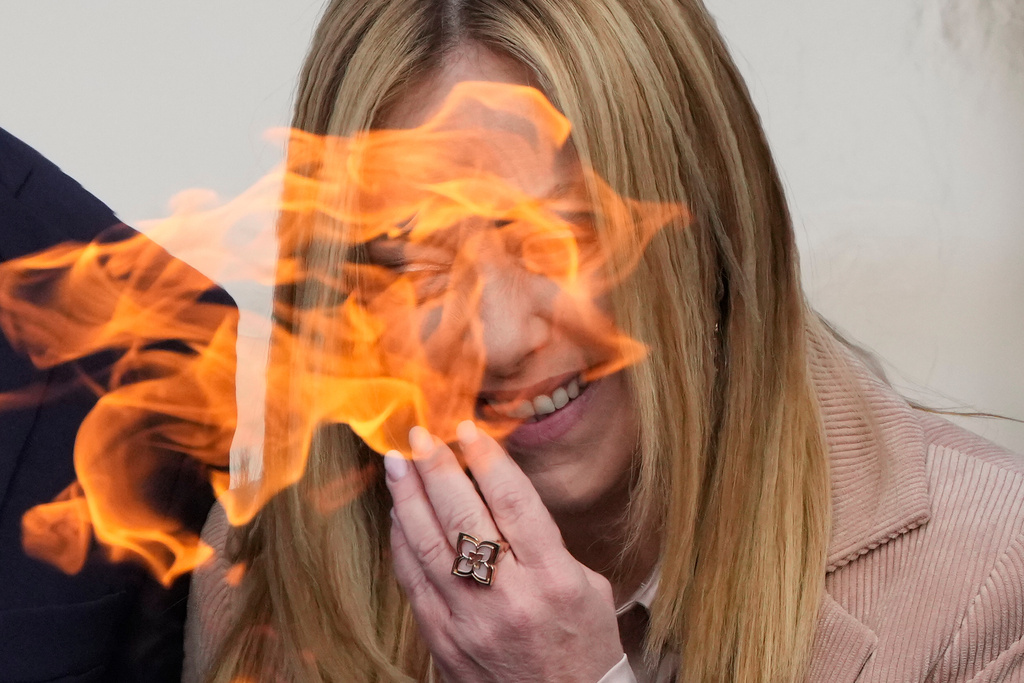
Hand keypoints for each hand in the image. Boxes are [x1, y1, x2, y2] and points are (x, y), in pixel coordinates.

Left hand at [384, 421, 623, 682]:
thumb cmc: (583, 643)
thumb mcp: (586, 585)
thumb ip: (544, 540)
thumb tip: (497, 490)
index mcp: (552, 578)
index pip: (512, 502)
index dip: (485, 458)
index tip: (467, 429)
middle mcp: (508, 597)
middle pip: (463, 517)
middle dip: (437, 469)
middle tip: (420, 435)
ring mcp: (470, 621)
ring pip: (428, 547)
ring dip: (408, 500)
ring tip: (398, 464)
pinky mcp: (443, 640)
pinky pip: (413, 582)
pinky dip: (401, 543)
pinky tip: (399, 515)